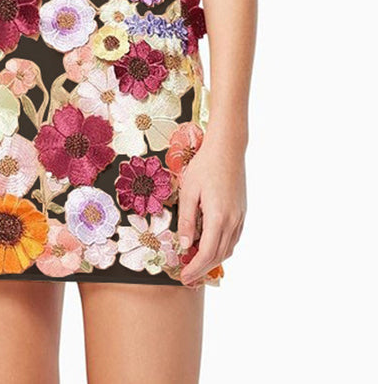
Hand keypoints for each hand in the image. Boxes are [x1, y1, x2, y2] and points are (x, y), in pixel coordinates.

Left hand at [177, 133, 246, 286]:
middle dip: (202, 269)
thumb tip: (184, 245)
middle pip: (218, 256)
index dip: (194, 269)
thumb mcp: (188, 191)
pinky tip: (209, 246)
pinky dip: (221, 248)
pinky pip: (233, 238)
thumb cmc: (205, 166)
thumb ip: (186, 220)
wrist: (228, 149)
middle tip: (187, 277)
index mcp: (218, 217)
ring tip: (196, 264)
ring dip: (212, 260)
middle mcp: (232, 221)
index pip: (206, 254)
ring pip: (227, 249)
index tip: (184, 277)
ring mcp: (240, 217)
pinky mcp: (242, 212)